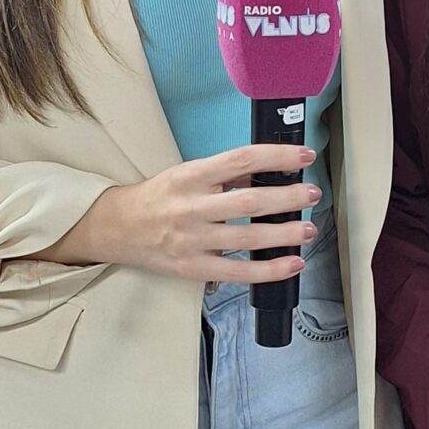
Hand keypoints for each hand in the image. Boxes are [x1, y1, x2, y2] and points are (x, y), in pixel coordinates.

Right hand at [44, 145, 320, 284]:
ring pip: (247, 239)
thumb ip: (226, 175)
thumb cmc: (159, 197)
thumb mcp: (187, 174)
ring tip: (308, 230)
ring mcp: (192, 241)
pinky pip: (237, 273)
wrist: (117, 228)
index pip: (240, 160)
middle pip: (248, 202)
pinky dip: (268, 270)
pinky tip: (292, 264)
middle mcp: (191, 208)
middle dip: (287, 198)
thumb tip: (271, 173)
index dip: (276, 156)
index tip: (303, 156)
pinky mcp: (193, 268)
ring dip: (284, 235)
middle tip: (311, 194)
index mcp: (190, 177)